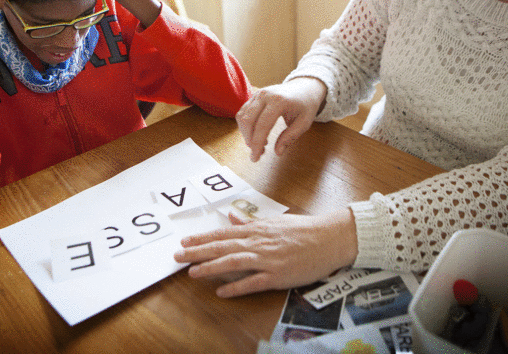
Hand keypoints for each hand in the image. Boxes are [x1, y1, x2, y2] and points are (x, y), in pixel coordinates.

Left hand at [174, 209, 357, 297]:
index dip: (203, 239)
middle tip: (177, 257)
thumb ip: (251, 221)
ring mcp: (268, 259)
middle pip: (222, 247)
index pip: (224, 233)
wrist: (330, 238)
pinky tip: (222, 292)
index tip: (185, 242)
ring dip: (210, 268)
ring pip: (233, 262)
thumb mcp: (274, 221)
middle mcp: (258, 242)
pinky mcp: (278, 275)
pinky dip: (236, 287)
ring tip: (192, 273)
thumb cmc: (303, 230)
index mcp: (257, 229)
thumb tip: (232, 216)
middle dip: (198, 252)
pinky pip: (253, 282)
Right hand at [236, 77, 327, 161]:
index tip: (255, 157)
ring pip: (242, 116)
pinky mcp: (254, 96)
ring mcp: (258, 94)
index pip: (262, 125)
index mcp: (279, 101)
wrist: (304, 87)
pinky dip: (246, 126)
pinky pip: (243, 112)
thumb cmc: (306, 105)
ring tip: (258, 145)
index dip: (257, 143)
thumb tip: (277, 152)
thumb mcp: (304, 123)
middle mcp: (265, 95)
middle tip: (257, 154)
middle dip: (249, 140)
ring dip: (246, 134)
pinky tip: (256, 135)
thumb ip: (290, 137)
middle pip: (247, 120)